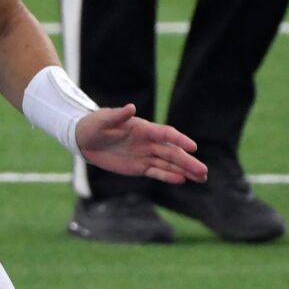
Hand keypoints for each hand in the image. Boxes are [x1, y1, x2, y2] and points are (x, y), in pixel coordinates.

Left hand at [77, 105, 207, 184]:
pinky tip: (182, 180)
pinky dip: (168, 176)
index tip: (193, 147)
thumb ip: (118, 116)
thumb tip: (131, 107)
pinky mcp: (139, 167)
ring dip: (185, 170)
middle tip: (204, 171)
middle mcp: (148, 142)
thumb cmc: (95, 125)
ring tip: (202, 177)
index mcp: (143, 128)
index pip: (166, 134)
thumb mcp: (103, 120)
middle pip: (172, 152)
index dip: (180, 140)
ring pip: (169, 164)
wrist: (84, 139)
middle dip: (188, 162)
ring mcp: (145, 155)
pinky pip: (156, 172)